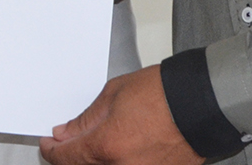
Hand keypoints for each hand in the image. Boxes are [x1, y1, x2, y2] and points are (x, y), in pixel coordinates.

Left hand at [40, 66, 204, 164]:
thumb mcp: (114, 95)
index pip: (67, 158)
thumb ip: (86, 120)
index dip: (52, 151)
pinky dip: (118, 162)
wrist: (201, 101)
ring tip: (98, 143)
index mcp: (108, 146)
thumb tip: (67, 133)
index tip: (49, 145)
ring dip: (95, 160)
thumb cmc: (164, 93)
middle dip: (72, 157)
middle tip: (68, 143)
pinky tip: (118, 151)